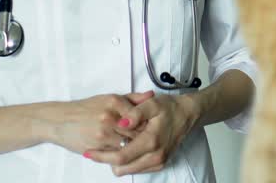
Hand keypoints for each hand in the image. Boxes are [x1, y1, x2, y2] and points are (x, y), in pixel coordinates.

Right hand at [35, 92, 153, 156]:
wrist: (59, 120)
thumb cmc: (85, 109)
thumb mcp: (108, 98)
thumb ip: (132, 98)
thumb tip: (151, 95)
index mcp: (114, 102)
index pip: (140, 115)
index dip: (148, 123)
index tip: (152, 127)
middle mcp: (109, 117)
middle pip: (136, 131)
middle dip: (143, 137)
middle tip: (149, 139)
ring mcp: (103, 134)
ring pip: (128, 145)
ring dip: (133, 147)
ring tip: (138, 147)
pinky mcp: (97, 148)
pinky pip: (116, 154)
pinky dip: (121, 154)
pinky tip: (123, 151)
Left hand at [84, 91, 201, 175]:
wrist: (188, 114)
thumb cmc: (168, 107)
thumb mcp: (151, 104)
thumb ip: (135, 113)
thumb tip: (120, 124)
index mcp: (151, 141)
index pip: (120, 156)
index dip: (102, 156)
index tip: (88, 152)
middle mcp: (155, 156)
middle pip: (122, 168)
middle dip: (105, 160)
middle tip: (93, 150)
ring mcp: (158, 162)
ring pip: (128, 170)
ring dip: (115, 162)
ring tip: (106, 148)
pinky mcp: (159, 164)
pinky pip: (136, 169)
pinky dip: (126, 162)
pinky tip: (121, 148)